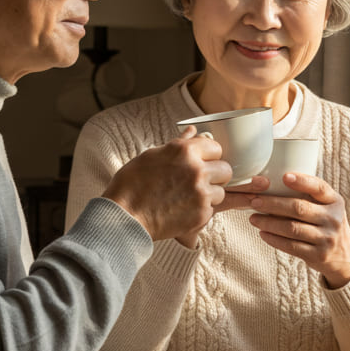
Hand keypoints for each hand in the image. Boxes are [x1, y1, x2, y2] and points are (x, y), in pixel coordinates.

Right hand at [101, 127, 229, 244]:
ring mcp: (201, 193)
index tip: (203, 162)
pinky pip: (211, 210)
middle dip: (215, 175)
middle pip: (225, 170)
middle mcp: (197, 170)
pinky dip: (200, 211)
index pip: (216, 147)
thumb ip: (178, 144)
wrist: (124, 217)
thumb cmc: (131, 185)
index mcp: (184, 151)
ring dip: (209, 195)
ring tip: (188, 198)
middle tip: (199, 181)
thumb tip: (193, 132)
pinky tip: (183, 210)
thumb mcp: (151, 155)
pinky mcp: (201, 214)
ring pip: (220, 192)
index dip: (209, 155)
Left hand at [247, 173, 349, 287]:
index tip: (284, 176)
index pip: (319, 187)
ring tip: (253, 218)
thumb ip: (309, 195)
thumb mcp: (327, 206)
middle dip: (273, 204)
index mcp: (335, 201)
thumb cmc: (326, 223)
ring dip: (269, 223)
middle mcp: (333, 219)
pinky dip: (274, 239)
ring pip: (292, 229)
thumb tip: (273, 183)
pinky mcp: (318, 256)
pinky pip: (291, 246)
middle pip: (299, 208)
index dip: (302, 181)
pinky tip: (263, 233)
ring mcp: (326, 239)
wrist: (344, 255)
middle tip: (254, 201)